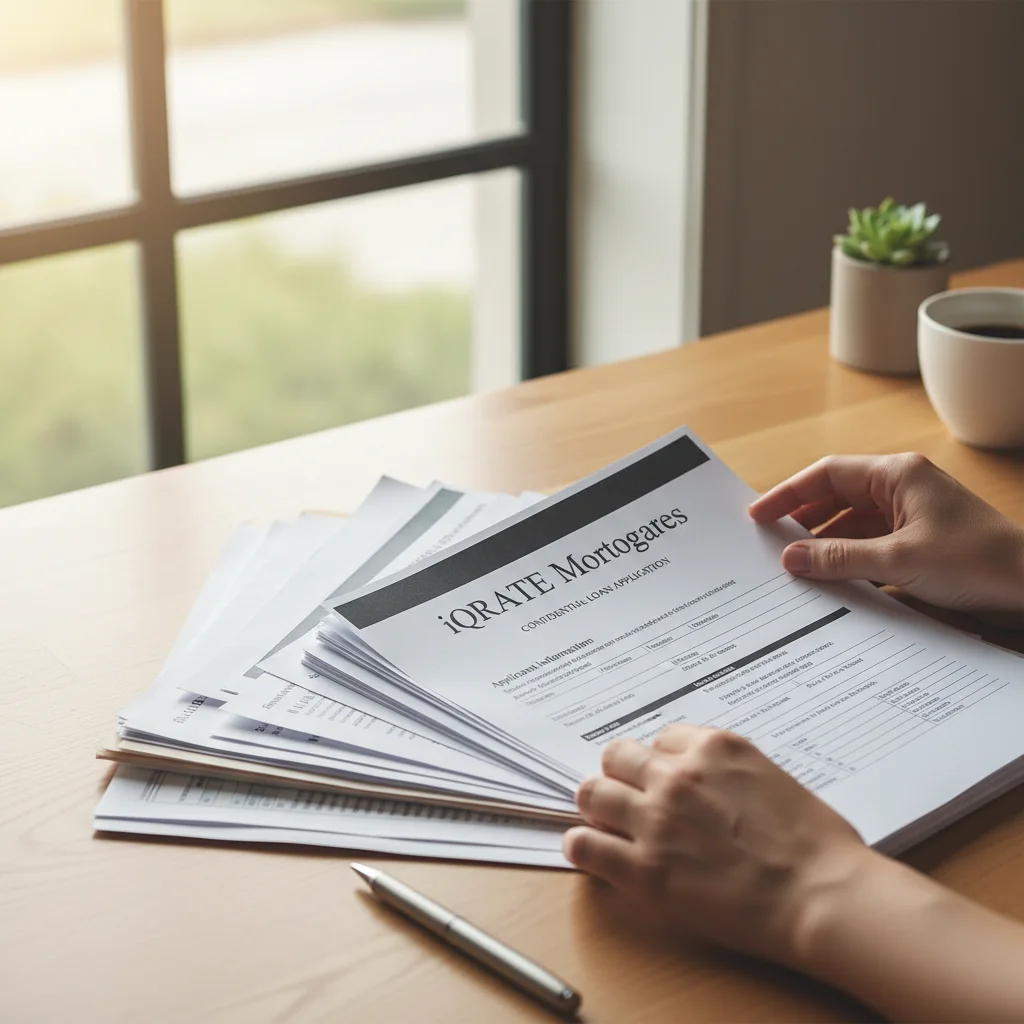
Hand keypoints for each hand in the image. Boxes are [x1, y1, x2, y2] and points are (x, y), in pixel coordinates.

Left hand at [563, 725, 872, 965]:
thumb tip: (711, 786)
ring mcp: (657, 820)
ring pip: (592, 792)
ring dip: (598, 806)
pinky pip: (584, 844)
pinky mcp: (644, 868)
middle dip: (622, 776)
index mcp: (714, 748)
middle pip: (618, 756)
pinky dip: (582, 846)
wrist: (823, 898)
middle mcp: (678, 776)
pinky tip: (592, 852)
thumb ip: (729, 774)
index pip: (660, 738)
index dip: (661, 762)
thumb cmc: (818, 847)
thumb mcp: (774, 779)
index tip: (664, 781)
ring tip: (607, 823)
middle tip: (630, 799)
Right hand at [748, 453, 1023, 617]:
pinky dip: (850, 558)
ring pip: (854, 523)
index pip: (828, 474)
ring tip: (797, 565)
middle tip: (771, 542)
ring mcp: (914, 514)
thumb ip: (839, 558)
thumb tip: (792, 558)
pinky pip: (872, 543)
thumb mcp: (899, 561)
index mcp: (898, 475)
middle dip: (804, 519)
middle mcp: (903, 488)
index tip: (760, 514)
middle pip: (838, 496)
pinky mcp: (921, 541)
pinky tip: (834, 578)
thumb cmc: (979, 561)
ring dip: (827, 542)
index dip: (789, 493)